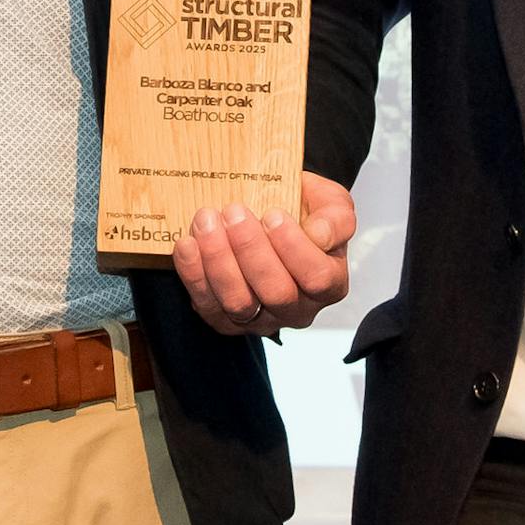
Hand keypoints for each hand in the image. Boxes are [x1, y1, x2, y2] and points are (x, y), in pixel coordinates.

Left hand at [170, 173, 357, 333]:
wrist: (272, 218)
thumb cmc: (305, 212)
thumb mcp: (331, 204)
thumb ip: (337, 218)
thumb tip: (320, 235)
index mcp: (330, 284)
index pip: (318, 278)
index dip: (294, 248)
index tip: (273, 214)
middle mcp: (297, 310)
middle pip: (276, 293)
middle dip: (251, 250)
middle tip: (234, 212)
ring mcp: (260, 320)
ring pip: (239, 303)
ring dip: (218, 260)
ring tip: (207, 221)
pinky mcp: (225, 320)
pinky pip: (207, 305)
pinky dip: (193, 274)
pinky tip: (188, 243)